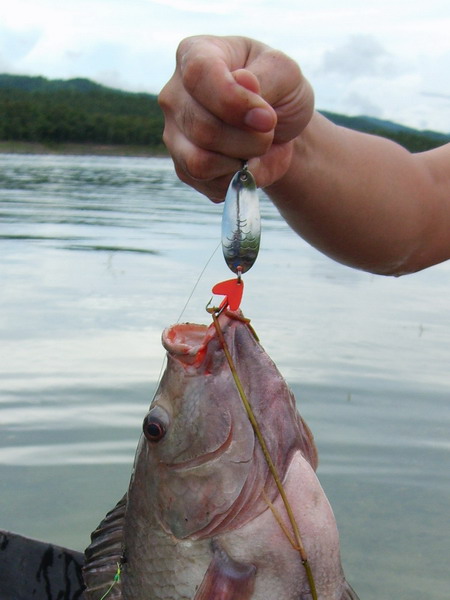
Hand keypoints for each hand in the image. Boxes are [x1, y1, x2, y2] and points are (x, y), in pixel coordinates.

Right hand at [158, 36, 313, 200]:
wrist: (277, 126)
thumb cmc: (277, 89)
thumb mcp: (285, 72)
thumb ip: (267, 78)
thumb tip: (244, 86)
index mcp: (195, 54)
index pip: (199, 75)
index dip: (233, 101)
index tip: (266, 117)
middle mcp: (174, 95)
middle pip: (203, 127)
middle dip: (249, 140)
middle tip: (270, 132)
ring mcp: (174, 134)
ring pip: (200, 162)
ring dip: (242, 163)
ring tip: (258, 149)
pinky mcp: (182, 167)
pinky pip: (207, 184)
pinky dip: (237, 180)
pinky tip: (247, 163)